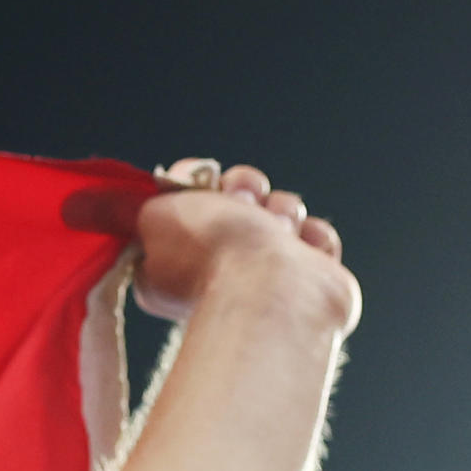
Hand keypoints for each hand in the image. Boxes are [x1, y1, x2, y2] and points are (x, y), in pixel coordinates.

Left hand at [129, 160, 355, 330]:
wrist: (273, 287)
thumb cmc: (211, 251)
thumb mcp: (154, 215)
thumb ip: (158, 200)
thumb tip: (177, 191)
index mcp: (175, 261)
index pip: (192, 202)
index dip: (200, 183)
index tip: (203, 183)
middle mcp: (221, 269)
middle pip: (241, 199)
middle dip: (245, 190)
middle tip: (243, 205)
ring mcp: (269, 275)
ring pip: (283, 211)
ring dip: (283, 211)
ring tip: (278, 231)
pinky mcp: (311, 280)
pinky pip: (316, 237)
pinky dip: (313, 237)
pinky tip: (301, 250)